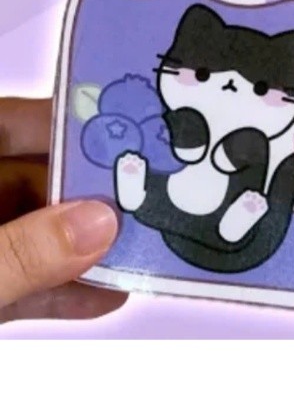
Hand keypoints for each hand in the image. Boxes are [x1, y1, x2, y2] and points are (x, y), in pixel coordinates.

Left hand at [0, 98, 125, 323]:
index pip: (4, 124)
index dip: (62, 122)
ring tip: (147, 249)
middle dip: (87, 194)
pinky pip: (15, 282)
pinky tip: (106, 297)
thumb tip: (103, 223)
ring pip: (27, 234)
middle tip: (153, 195)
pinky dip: (53, 290)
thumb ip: (20, 252)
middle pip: (26, 181)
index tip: (127, 128)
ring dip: (81, 247)